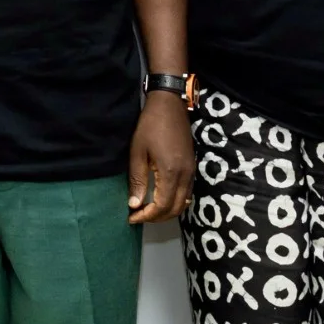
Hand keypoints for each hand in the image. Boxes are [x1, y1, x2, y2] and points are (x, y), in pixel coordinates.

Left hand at [128, 93, 195, 223]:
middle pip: (176, 209)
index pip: (163, 206)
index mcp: (171, 172)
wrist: (170, 105)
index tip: (131, 217)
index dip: (147, 216)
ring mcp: (192, 172)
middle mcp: (186, 175)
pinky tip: (160, 199)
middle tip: (138, 216)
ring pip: (184, 203)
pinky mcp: (192, 167)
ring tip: (147, 210)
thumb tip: (134, 205)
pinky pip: (187, 193)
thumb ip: (137, 180)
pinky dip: (175, 202)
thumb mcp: (137, 152)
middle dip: (157, 217)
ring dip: (167, 211)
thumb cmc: (150, 126)